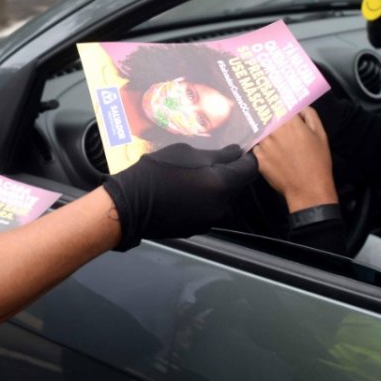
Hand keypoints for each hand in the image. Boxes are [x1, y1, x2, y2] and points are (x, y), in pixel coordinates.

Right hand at [103, 143, 257, 250]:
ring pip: (222, 199)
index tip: (238, 150)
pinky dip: (203, 200)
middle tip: (210, 160)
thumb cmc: (156, 172)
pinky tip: (185, 192)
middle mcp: (221, 206)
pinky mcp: (197, 229)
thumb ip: (217, 155)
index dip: (247, 158)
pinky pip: (209, 210)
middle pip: (237, 186)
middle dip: (229, 173)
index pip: (250, 169)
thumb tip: (236, 153)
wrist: (129, 206)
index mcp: (221, 184)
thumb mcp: (186, 153)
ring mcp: (210, 221)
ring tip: (194, 176)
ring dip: (215, 188)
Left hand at [253, 107, 336, 212]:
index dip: (275, 102)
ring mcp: (263, 145)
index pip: (276, 104)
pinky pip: (256, 147)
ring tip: (267, 134)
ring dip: (262, 131)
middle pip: (265, 117)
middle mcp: (272, 130)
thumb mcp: (320, 133)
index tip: (273, 98)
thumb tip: (299, 107)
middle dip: (267, 115)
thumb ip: (309, 114)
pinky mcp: (258, 158)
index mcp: (289, 121)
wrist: (308, 188)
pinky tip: (268, 151)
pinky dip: (260, 146)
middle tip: (268, 114)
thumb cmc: (318, 160)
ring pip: (259, 131)